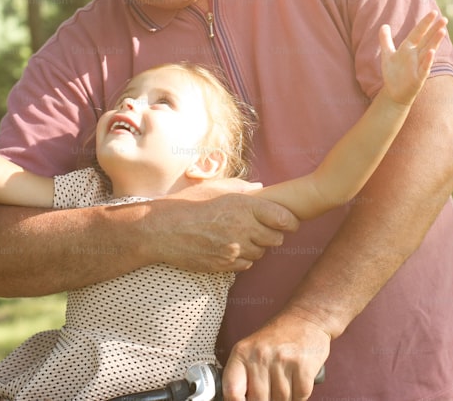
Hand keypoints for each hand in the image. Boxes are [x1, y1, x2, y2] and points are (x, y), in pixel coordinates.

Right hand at [143, 182, 298, 272]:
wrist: (163, 229)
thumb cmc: (188, 204)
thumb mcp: (215, 188)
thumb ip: (242, 187)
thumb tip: (261, 188)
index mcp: (244, 206)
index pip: (283, 218)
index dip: (290, 221)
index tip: (289, 222)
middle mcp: (243, 229)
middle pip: (276, 239)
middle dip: (272, 234)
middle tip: (262, 229)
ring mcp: (235, 249)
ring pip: (261, 253)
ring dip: (256, 247)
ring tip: (241, 237)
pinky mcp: (225, 265)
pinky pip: (246, 265)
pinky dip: (243, 258)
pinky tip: (230, 248)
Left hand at [223, 310, 330, 400]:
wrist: (307, 318)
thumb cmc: (279, 335)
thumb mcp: (252, 349)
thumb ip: (245, 375)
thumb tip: (241, 400)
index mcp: (242, 352)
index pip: (232, 392)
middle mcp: (261, 355)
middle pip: (258, 400)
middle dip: (265, 400)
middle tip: (269, 391)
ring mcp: (283, 361)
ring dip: (283, 399)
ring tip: (284, 384)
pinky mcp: (303, 367)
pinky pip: (299, 397)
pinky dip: (298, 396)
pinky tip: (296, 383)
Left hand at [378, 10, 447, 104]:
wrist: (394, 92)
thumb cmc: (393, 73)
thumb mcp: (387, 54)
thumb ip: (385, 40)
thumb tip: (384, 25)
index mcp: (409, 48)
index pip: (418, 33)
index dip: (425, 23)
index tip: (433, 12)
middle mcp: (416, 55)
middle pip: (427, 40)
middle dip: (435, 30)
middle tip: (444, 19)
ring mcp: (419, 65)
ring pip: (428, 51)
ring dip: (435, 42)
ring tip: (442, 31)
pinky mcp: (419, 77)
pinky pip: (424, 67)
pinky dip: (428, 60)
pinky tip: (432, 52)